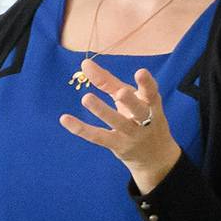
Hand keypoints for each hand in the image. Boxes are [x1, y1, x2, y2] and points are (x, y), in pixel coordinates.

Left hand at [60, 59, 182, 193]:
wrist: (155, 156)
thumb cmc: (141, 117)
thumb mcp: (131, 98)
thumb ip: (109, 82)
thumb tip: (85, 63)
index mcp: (151, 104)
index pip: (151, 93)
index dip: (147, 83)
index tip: (140, 72)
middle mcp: (145, 120)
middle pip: (138, 110)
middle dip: (131, 102)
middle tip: (121, 92)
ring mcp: (131, 135)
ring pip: (117, 122)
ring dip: (102, 111)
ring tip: (86, 98)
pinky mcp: (117, 146)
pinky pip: (97, 137)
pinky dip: (81, 129)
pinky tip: (65, 119)